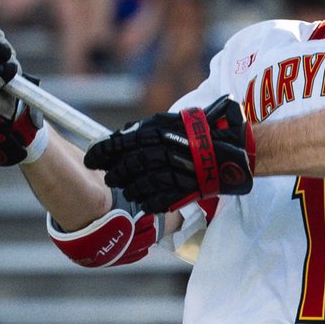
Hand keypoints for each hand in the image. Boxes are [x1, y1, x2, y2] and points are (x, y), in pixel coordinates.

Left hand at [83, 100, 255, 213]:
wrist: (234, 148)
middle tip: (109, 178)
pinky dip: (148, 202)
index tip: (90, 159)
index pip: (122, 143)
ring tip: (126, 191)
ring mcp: (176, 171)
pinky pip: (160, 199)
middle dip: (116, 173)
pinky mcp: (187, 189)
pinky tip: (143, 202)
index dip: (102, 153)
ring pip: (143, 184)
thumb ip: (146, 129)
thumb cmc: (201, 132)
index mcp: (160, 131)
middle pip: (131, 165)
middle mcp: (166, 150)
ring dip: (130, 189)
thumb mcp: (173, 121)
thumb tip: (121, 135)